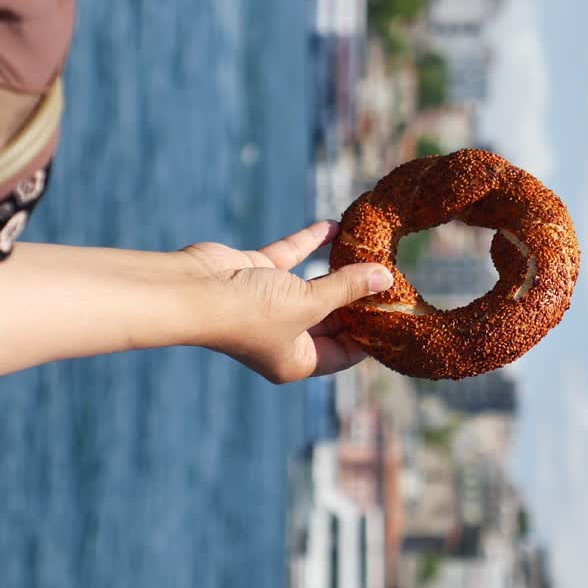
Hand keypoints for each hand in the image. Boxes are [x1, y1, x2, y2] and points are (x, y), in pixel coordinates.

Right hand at [179, 220, 393, 383]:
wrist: (192, 290)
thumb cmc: (250, 312)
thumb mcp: (309, 302)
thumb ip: (347, 288)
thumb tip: (385, 278)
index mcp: (296, 361)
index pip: (344, 352)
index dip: (370, 333)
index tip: (395, 311)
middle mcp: (283, 336)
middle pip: (332, 317)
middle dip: (358, 296)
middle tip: (390, 275)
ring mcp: (269, 304)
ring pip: (313, 285)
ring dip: (337, 267)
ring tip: (368, 250)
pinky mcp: (256, 274)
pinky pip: (291, 258)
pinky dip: (311, 242)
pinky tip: (334, 226)